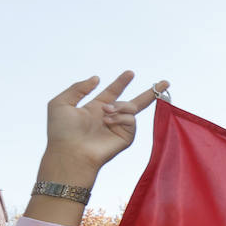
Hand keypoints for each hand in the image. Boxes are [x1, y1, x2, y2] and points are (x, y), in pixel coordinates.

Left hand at [40, 72, 164, 185]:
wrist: (69, 152)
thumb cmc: (61, 131)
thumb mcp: (60, 103)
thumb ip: (78, 88)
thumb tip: (97, 78)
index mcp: (95, 108)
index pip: (113, 92)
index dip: (121, 82)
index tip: (130, 73)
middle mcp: (110, 116)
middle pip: (134, 102)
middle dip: (150, 93)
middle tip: (165, 83)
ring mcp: (119, 127)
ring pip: (131, 107)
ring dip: (120, 105)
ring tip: (106, 111)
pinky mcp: (126, 137)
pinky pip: (131, 120)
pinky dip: (121, 117)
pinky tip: (108, 121)